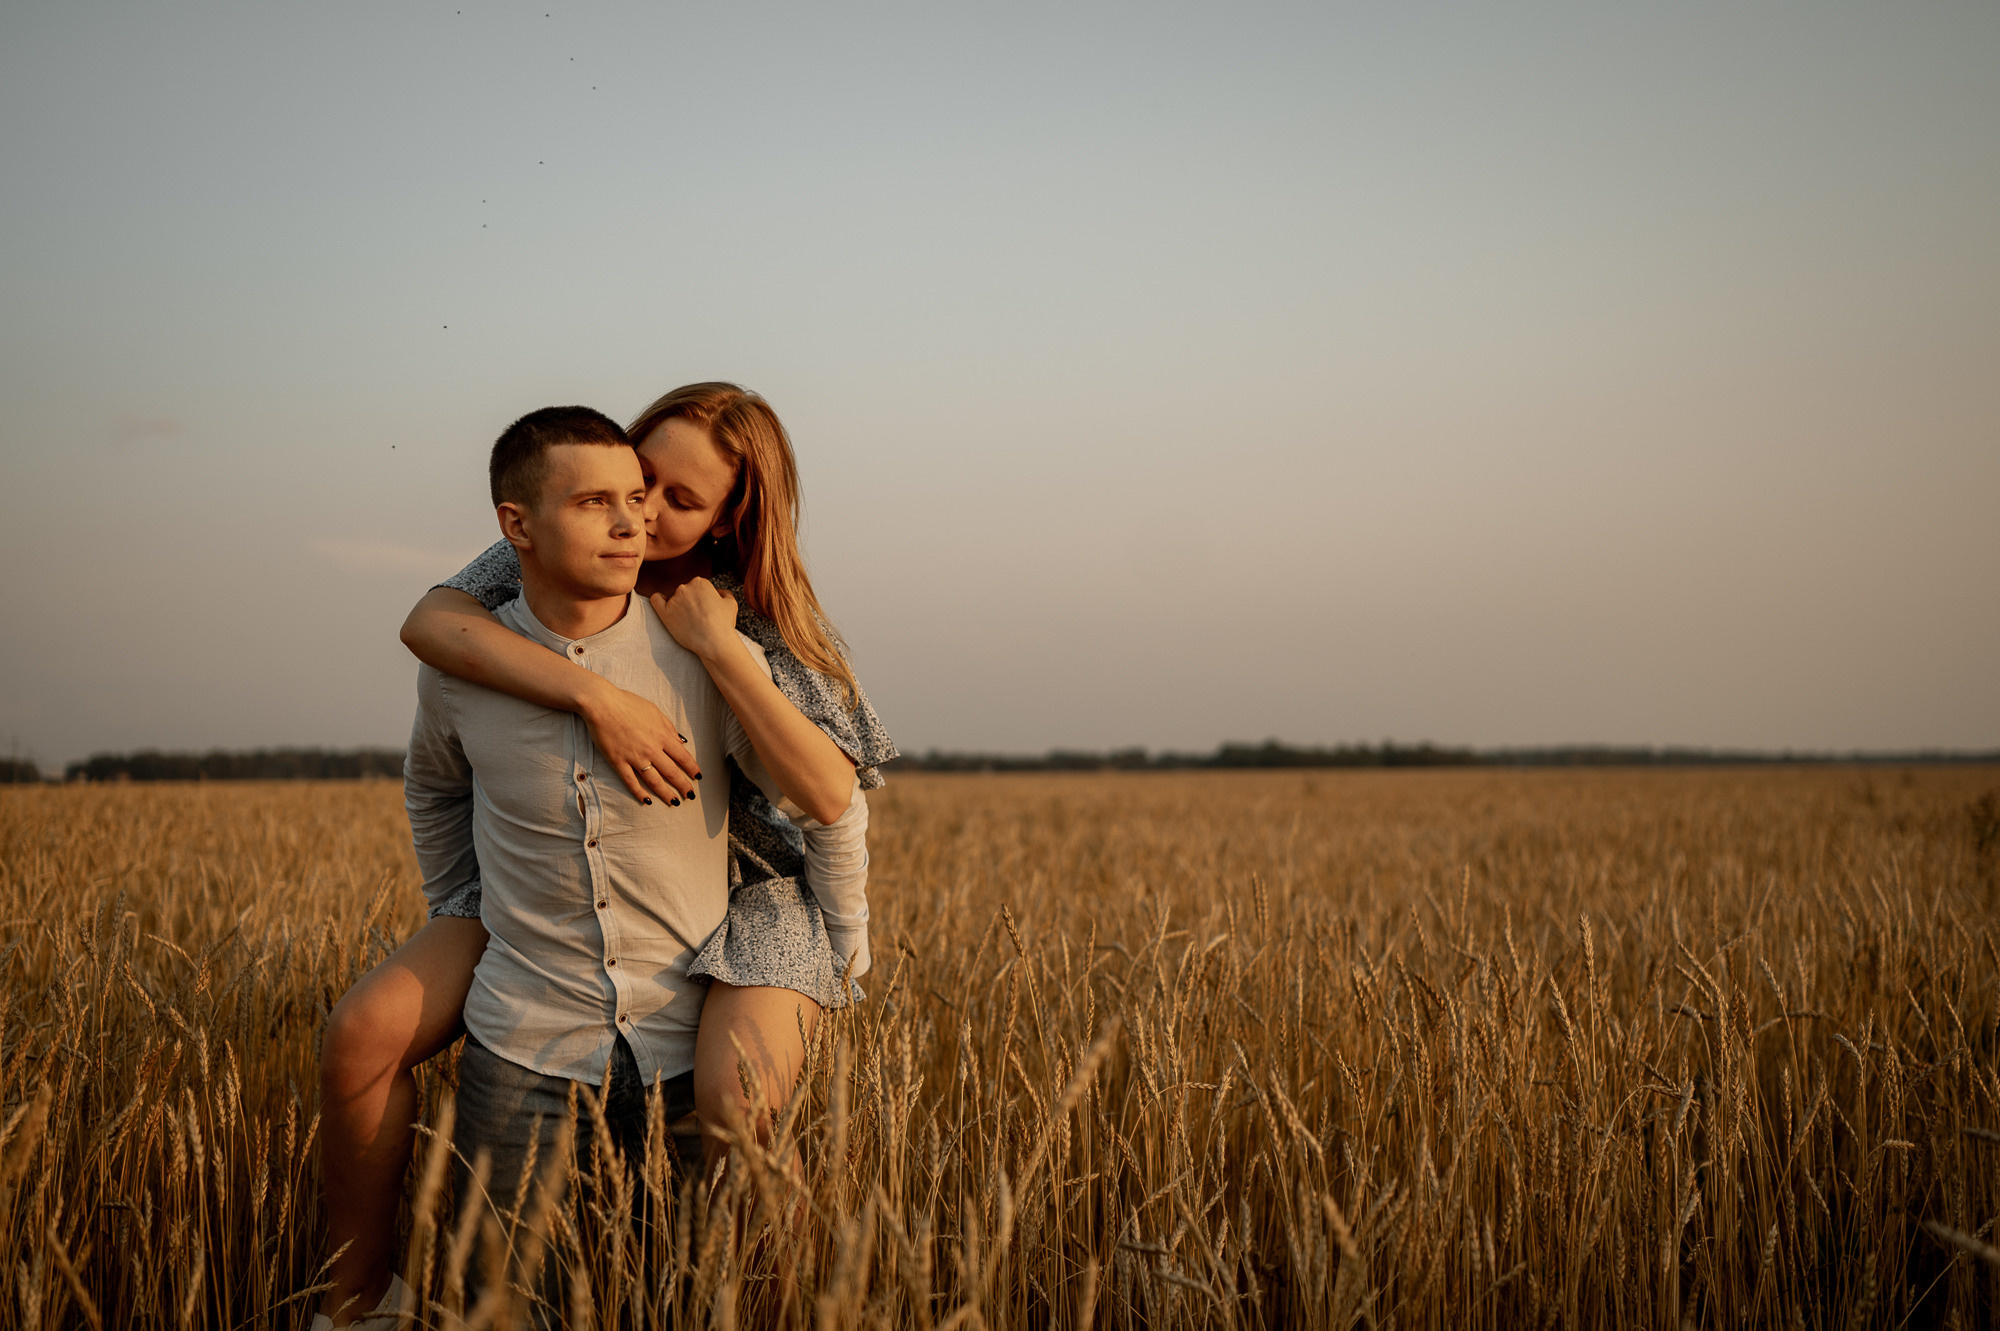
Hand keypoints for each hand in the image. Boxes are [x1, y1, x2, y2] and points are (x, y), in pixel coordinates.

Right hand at [576, 681, 701, 804]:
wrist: (602, 704)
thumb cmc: (628, 704)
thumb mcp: (654, 711)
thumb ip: (669, 728)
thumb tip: (680, 742)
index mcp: (661, 735)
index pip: (682, 757)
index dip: (692, 769)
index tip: (698, 777)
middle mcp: (651, 749)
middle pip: (672, 772)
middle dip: (683, 786)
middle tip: (690, 796)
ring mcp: (634, 757)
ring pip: (654, 781)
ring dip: (666, 793)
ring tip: (674, 802)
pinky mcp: (618, 762)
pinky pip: (631, 781)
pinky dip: (640, 793)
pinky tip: (648, 801)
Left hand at [649, 578, 740, 662]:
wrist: (715, 642)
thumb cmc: (724, 624)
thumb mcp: (731, 603)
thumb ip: (724, 593)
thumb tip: (717, 592)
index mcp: (700, 582)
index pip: (698, 587)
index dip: (702, 599)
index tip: (705, 610)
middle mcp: (685, 587)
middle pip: (685, 592)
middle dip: (690, 602)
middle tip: (697, 618)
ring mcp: (674, 600)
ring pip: (674, 599)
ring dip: (679, 607)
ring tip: (688, 622)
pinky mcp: (665, 613)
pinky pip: (656, 600)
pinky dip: (659, 600)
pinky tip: (664, 607)